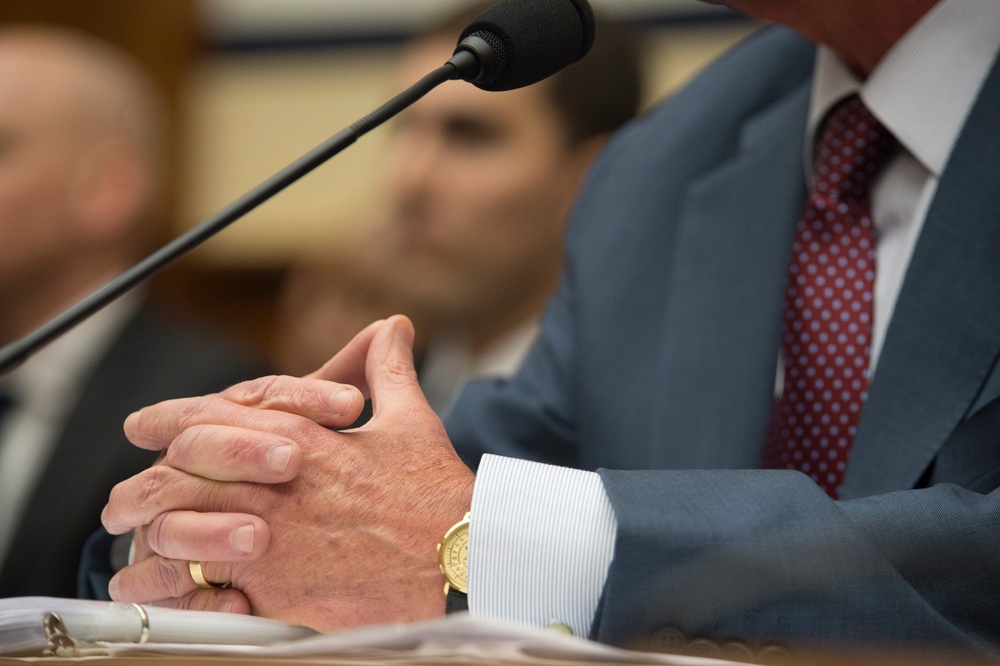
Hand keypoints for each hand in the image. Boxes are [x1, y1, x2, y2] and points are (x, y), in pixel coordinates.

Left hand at [102, 315, 474, 629]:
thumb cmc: (437, 493)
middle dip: (141, 484)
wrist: (460, 560)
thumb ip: (389, 369)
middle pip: (179, 473)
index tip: (146, 425)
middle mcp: (273, 482)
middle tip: (124, 497)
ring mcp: (269, 536)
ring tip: (131, 542)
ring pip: (176, 526)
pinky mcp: (273, 587)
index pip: (213, 416)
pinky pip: (198, 585)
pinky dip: (170, 587)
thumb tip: (393, 328)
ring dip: (146, 534)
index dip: (169, 419)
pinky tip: (157, 589)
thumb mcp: (412, 419)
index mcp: (300, 437)